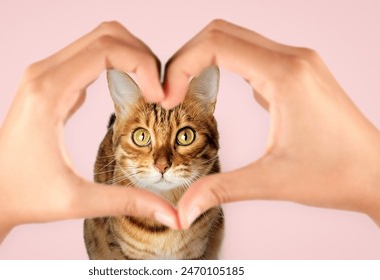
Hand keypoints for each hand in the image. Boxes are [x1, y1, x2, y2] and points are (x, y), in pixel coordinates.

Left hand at [0, 21, 177, 258]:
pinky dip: (116, 65)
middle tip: (160, 91)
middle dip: (142, 55)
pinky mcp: (50, 84)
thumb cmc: (25, 196)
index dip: (143, 65)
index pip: (106, 49)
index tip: (160, 98)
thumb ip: (127, 202)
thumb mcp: (78, 201)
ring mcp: (45, 76)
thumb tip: (170, 213)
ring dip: (131, 58)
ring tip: (150, 91)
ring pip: (98, 41)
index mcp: (48, 92)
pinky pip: (88, 57)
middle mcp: (43, 74)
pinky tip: (129, 92)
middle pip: (106, 34)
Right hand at [163, 19, 379, 228]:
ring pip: (236, 39)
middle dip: (186, 58)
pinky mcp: (297, 72)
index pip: (216, 44)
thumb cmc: (337, 174)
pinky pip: (252, 53)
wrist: (377, 174)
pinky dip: (224, 64)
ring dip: (204, 59)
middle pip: (221, 33)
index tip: (167, 97)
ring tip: (185, 91)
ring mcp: (296, 62)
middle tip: (169, 92)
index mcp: (285, 75)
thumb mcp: (271, 182)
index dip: (181, 65)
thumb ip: (220, 190)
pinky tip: (215, 93)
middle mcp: (292, 59)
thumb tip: (182, 210)